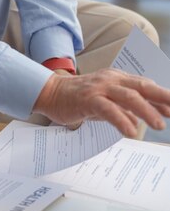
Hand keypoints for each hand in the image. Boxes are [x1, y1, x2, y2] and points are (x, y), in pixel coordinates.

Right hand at [33, 68, 169, 137]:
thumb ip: (124, 106)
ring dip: (146, 110)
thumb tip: (145, 116)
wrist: (51, 93)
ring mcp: (99, 88)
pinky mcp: (88, 99)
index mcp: (117, 78)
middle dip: (161, 98)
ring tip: (159, 125)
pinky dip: (121, 120)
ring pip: (128, 97)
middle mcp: (111, 79)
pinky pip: (108, 109)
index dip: (162, 96)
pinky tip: (131, 132)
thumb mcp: (106, 100)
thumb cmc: (79, 97)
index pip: (144, 85)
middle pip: (141, 87)